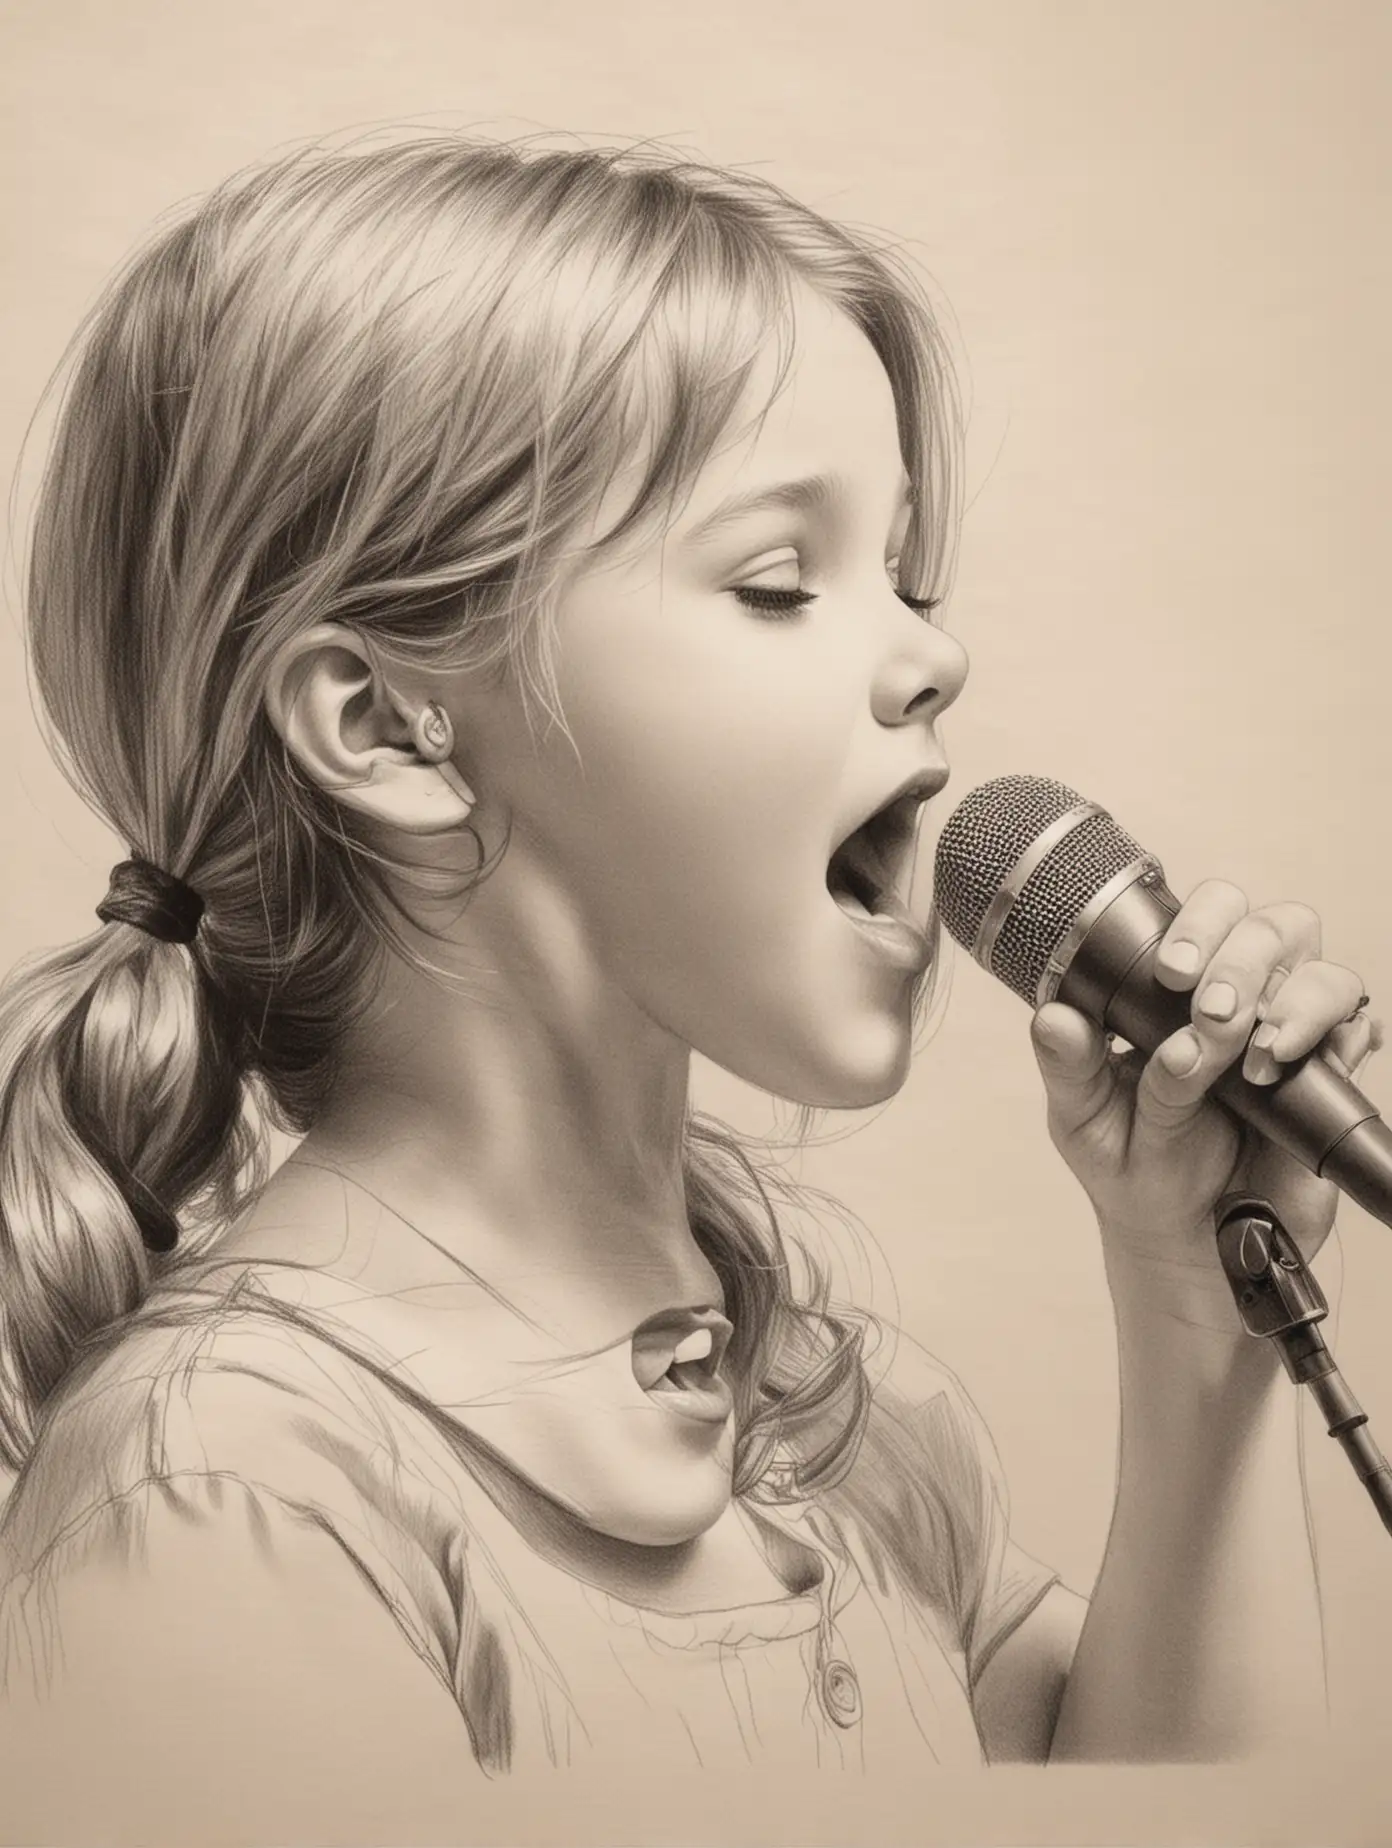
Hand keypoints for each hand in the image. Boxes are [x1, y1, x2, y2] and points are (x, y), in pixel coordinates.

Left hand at [1028, 880, 1381, 1329]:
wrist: (1190, 1246)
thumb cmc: (1132, 1168)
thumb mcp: (1083, 1120)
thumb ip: (1070, 1066)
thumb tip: (1054, 1019)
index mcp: (1171, 990)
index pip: (1200, 915)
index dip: (1197, 925)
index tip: (1172, 973)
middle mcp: (1236, 997)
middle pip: (1269, 926)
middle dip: (1243, 960)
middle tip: (1215, 1013)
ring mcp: (1286, 1031)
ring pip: (1323, 970)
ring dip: (1296, 1001)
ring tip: (1260, 1055)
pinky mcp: (1327, 1075)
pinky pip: (1357, 1028)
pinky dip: (1338, 1038)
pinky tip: (1295, 1068)